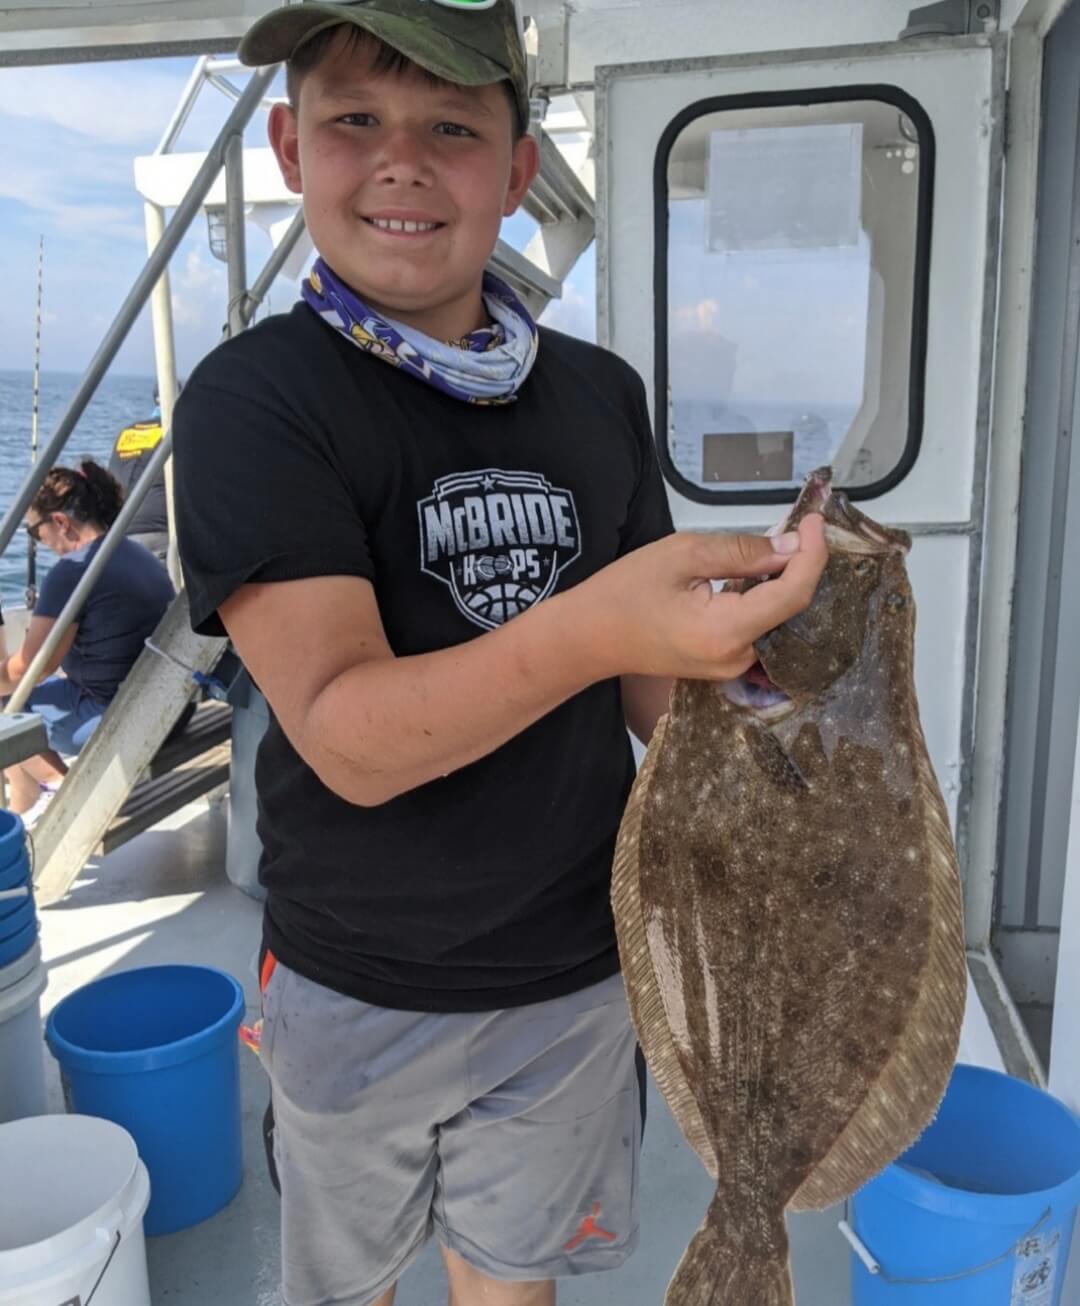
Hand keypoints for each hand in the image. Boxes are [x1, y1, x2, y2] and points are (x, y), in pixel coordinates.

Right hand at [574, 514, 827, 679]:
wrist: (588, 637)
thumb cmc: (625, 591)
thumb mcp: (682, 555)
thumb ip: (741, 551)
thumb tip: (790, 545)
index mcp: (727, 632)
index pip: (792, 595)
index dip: (812, 555)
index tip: (816, 521)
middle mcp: (737, 659)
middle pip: (790, 610)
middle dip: (802, 566)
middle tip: (804, 525)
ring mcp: (731, 668)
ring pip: (777, 620)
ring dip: (785, 581)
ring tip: (789, 542)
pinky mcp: (724, 665)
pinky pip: (759, 629)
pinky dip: (767, 598)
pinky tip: (764, 572)